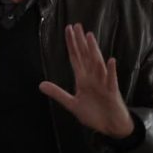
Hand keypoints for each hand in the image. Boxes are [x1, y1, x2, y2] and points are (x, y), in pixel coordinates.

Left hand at [39, 24, 133, 138]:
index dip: (71, 45)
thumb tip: (40, 84)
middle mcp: (93, 78)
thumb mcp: (72, 104)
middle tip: (77, 26)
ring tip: (90, 37)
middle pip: (85, 56)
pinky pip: (111, 80)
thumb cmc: (95, 114)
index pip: (76, 58)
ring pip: (97, 64)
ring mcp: (103, 83)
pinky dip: (111, 71)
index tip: (68, 30)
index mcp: (83, 80)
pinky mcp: (112, 92)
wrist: (111, 126)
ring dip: (94, 50)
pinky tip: (110, 61)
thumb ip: (58, 93)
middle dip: (80, 42)